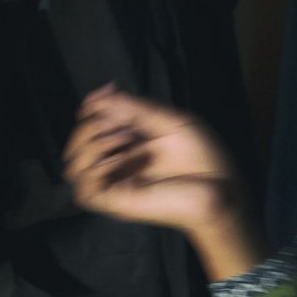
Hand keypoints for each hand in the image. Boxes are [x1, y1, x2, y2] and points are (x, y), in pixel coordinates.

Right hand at [61, 86, 238, 232]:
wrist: (222, 187)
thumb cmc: (204, 156)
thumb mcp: (169, 121)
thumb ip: (135, 109)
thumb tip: (100, 95)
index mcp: (129, 145)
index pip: (91, 125)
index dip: (92, 107)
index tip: (106, 93)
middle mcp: (119, 164)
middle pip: (77, 144)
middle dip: (90, 126)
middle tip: (122, 126)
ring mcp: (117, 184)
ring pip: (73, 166)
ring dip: (89, 146)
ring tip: (121, 141)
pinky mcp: (119, 203)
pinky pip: (85, 189)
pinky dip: (96, 167)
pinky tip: (121, 158)